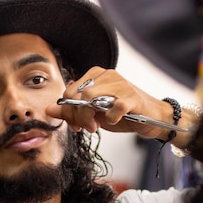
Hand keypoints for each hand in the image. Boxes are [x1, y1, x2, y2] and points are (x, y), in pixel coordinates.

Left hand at [47, 67, 173, 138]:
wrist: (153, 117)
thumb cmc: (123, 113)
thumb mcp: (93, 113)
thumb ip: (71, 111)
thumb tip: (49, 109)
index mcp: (95, 75)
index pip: (69, 91)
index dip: (68, 111)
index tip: (76, 125)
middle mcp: (107, 76)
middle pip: (77, 95)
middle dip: (76, 115)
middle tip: (85, 127)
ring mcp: (121, 85)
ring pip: (90, 97)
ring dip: (89, 117)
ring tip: (95, 126)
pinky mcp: (132, 98)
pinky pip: (114, 107)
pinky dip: (110, 118)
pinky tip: (113, 121)